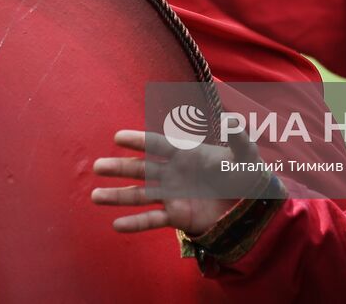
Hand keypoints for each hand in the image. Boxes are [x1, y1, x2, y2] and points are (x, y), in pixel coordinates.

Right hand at [91, 129, 268, 237]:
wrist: (250, 204)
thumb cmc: (245, 173)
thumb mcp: (246, 154)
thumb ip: (238, 137)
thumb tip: (230, 119)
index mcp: (185, 153)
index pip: (157, 144)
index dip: (138, 140)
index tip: (117, 137)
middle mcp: (173, 173)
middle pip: (141, 169)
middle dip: (119, 168)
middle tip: (97, 166)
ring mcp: (173, 195)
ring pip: (140, 195)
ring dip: (118, 196)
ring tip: (95, 196)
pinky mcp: (177, 217)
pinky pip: (152, 221)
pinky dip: (135, 224)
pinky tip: (116, 226)